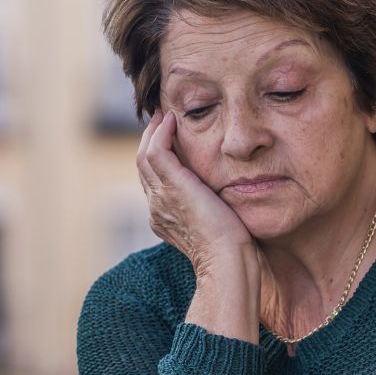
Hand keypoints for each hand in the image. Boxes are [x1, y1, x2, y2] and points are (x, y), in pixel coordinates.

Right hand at [137, 110, 255, 276]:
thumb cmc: (231, 249)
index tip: (169, 139)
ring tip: (165, 115)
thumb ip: (211, 208)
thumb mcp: (217, 224)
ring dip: (154, 132)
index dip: (159, 158)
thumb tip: (223, 197)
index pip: (153, 180)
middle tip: (162, 119)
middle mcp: (156, 207)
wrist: (227, 259)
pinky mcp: (171, 186)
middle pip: (144, 166)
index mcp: (164, 218)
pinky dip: (161, 132)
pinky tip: (173, 120)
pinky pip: (156, 150)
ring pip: (145, 156)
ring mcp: (160, 197)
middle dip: (151, 140)